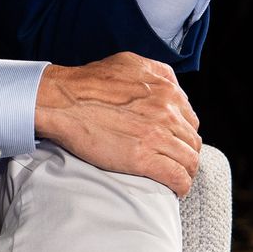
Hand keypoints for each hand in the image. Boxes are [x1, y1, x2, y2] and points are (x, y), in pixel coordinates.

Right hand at [33, 52, 201, 195]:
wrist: (60, 102)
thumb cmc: (87, 83)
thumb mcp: (128, 63)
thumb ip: (157, 71)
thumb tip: (170, 85)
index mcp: (166, 90)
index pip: (190, 119)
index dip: (182, 133)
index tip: (173, 142)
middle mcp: (167, 111)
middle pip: (192, 141)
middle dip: (185, 153)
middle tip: (173, 162)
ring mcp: (157, 136)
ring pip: (190, 161)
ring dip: (185, 172)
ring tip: (174, 177)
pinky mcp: (144, 159)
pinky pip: (177, 178)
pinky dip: (180, 186)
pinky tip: (174, 189)